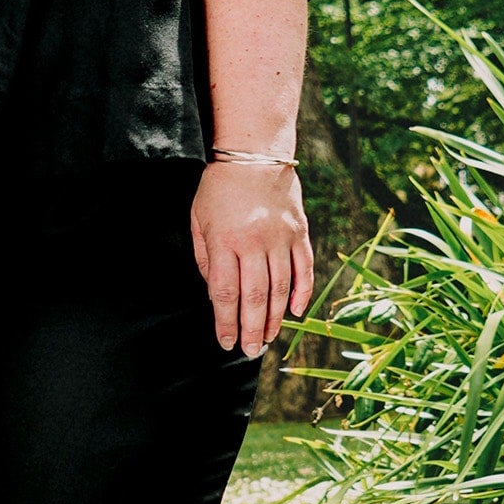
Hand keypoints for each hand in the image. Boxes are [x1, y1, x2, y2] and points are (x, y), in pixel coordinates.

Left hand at [190, 160, 312, 357]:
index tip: (225, 342)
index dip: (225, 322)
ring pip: (280, 288)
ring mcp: (280, 237)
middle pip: (255, 297)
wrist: (254, 152)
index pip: (226, 293)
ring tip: (268, 338)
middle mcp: (254, 242)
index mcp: (225, 241)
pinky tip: (295, 312)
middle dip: (251, 329)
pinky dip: (302, 293)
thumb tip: (217, 296)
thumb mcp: (199, 220)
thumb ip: (206, 260)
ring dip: (275, 318)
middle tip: (250, 351)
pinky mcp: (299, 231)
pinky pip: (304, 269)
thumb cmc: (219, 188)